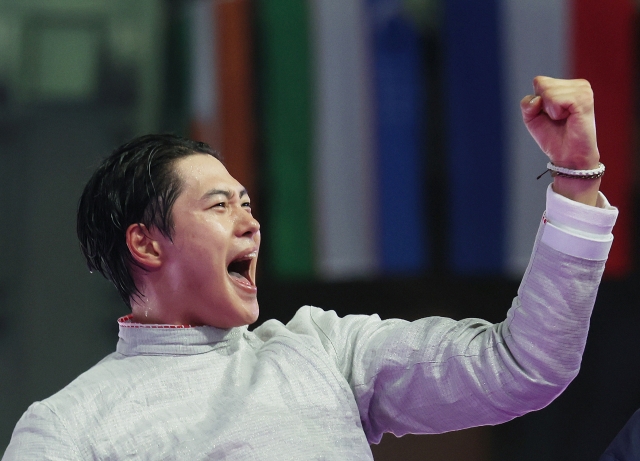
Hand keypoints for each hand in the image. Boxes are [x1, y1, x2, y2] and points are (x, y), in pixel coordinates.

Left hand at [521, 76, 600, 205]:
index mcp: (568, 86)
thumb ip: (527, 104)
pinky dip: (555, 113)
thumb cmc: (553, 137)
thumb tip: (537, 99)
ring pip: (548, 91)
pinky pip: (556, 99)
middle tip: (557, 119)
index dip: (537, 102)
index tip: (549, 115)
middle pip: (542, 83)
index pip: (539, 81)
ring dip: (550, 111)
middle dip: (542, 106)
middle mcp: (578, 85)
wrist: (568, 156)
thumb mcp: (532, 118)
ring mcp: (583, 90)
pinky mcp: (584, 99)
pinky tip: (568, 118)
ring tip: (564, 119)